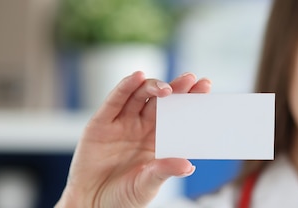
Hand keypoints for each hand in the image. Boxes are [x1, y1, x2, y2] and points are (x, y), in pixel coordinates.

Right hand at [56, 71, 211, 207]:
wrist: (92, 206)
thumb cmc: (122, 197)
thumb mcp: (147, 185)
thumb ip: (164, 171)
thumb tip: (188, 165)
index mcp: (157, 140)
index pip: (177, 114)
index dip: (190, 99)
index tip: (205, 87)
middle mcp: (140, 127)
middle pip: (160, 101)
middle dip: (177, 89)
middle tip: (191, 79)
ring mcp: (121, 124)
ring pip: (139, 96)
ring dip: (153, 86)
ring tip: (167, 87)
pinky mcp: (100, 124)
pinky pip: (114, 101)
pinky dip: (125, 87)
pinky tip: (137, 77)